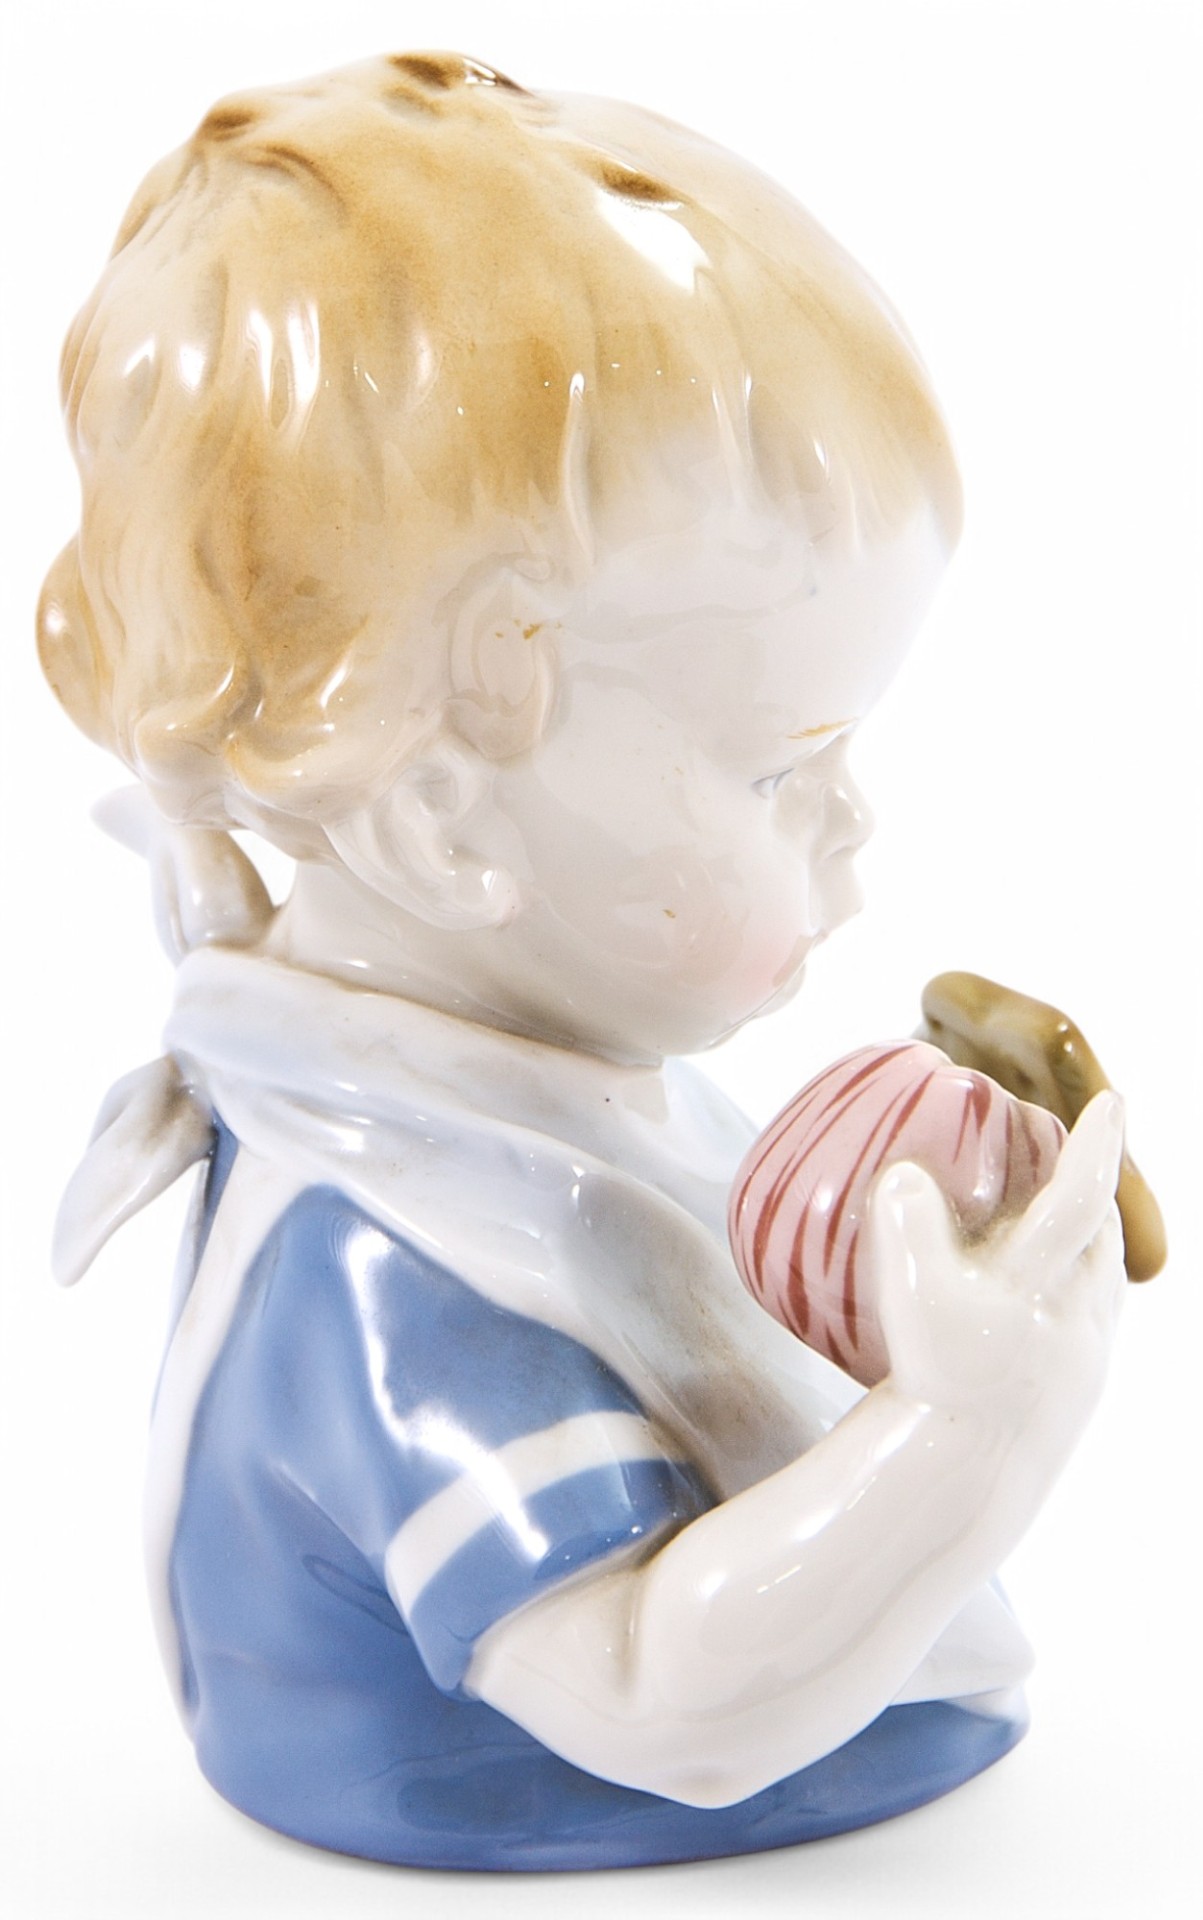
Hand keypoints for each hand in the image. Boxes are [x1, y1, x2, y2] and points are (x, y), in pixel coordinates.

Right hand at [869, 1092, 1125, 1439]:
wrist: (967, 1478)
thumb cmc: (937, 1382)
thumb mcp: (912, 1298)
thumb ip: (905, 1226)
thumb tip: (905, 1176)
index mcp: (1046, 1280)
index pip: (1083, 1194)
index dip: (1098, 1143)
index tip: (1114, 1101)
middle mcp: (1079, 1314)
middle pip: (1105, 1236)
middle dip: (1096, 1190)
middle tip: (1070, 1157)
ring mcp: (1085, 1356)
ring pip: (1103, 1281)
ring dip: (1091, 1240)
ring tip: (1059, 1219)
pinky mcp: (1077, 1390)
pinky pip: (1090, 1320)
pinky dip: (1075, 1287)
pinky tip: (1039, 1297)